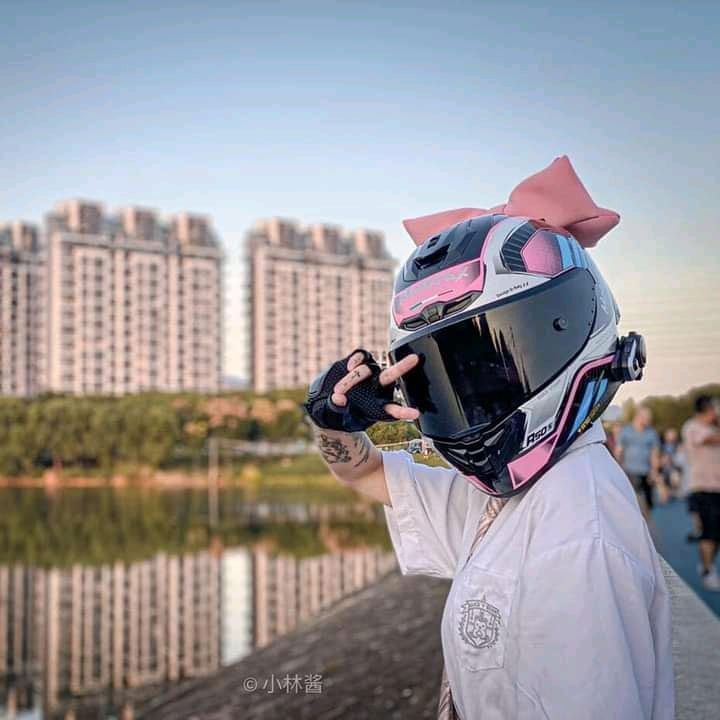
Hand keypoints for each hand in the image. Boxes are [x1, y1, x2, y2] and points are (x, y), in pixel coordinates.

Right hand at [304, 349, 419, 431]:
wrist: (330, 398)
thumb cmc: (339, 411)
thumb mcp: (337, 414)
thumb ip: (338, 408)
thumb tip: (338, 399)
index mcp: (378, 406)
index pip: (394, 409)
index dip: (404, 412)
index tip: (415, 413)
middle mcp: (376, 387)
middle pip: (391, 376)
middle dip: (402, 367)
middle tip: (415, 358)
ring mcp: (369, 373)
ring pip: (367, 369)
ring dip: (352, 379)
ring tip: (338, 390)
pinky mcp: (358, 362)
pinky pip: (361, 356)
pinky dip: (355, 361)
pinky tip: (349, 367)